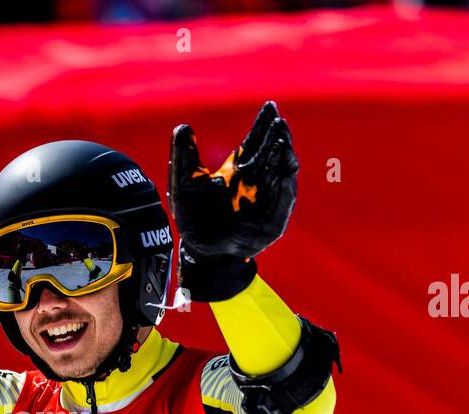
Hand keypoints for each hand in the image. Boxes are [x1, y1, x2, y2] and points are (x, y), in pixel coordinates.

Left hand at [168, 101, 298, 301]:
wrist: (200, 250)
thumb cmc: (192, 218)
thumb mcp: (184, 183)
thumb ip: (184, 156)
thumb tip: (182, 126)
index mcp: (237, 170)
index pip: (255, 142)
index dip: (263, 125)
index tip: (270, 107)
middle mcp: (255, 182)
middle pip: (271, 153)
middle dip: (276, 136)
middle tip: (278, 120)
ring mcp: (266, 199)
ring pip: (281, 172)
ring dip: (284, 156)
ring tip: (282, 140)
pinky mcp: (273, 219)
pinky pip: (283, 199)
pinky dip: (285, 183)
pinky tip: (286, 167)